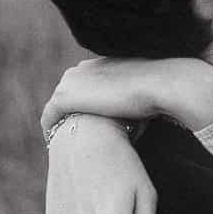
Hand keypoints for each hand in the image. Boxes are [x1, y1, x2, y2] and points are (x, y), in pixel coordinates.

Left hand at [40, 57, 212, 140]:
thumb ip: (131, 101)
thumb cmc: (160, 93)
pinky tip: (57, 148)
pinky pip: (50, 119)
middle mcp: (81, 69)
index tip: (85, 128)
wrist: (162, 85)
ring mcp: (71, 82)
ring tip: (64, 149)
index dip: (84, 109)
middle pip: (66, 97)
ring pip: (57, 109)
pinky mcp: (65, 97)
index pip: (83, 88)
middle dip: (68, 118)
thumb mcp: (142, 95)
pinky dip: (52, 132)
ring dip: (59, 126)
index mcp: (99, 64)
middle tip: (71, 143)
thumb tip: (135, 118)